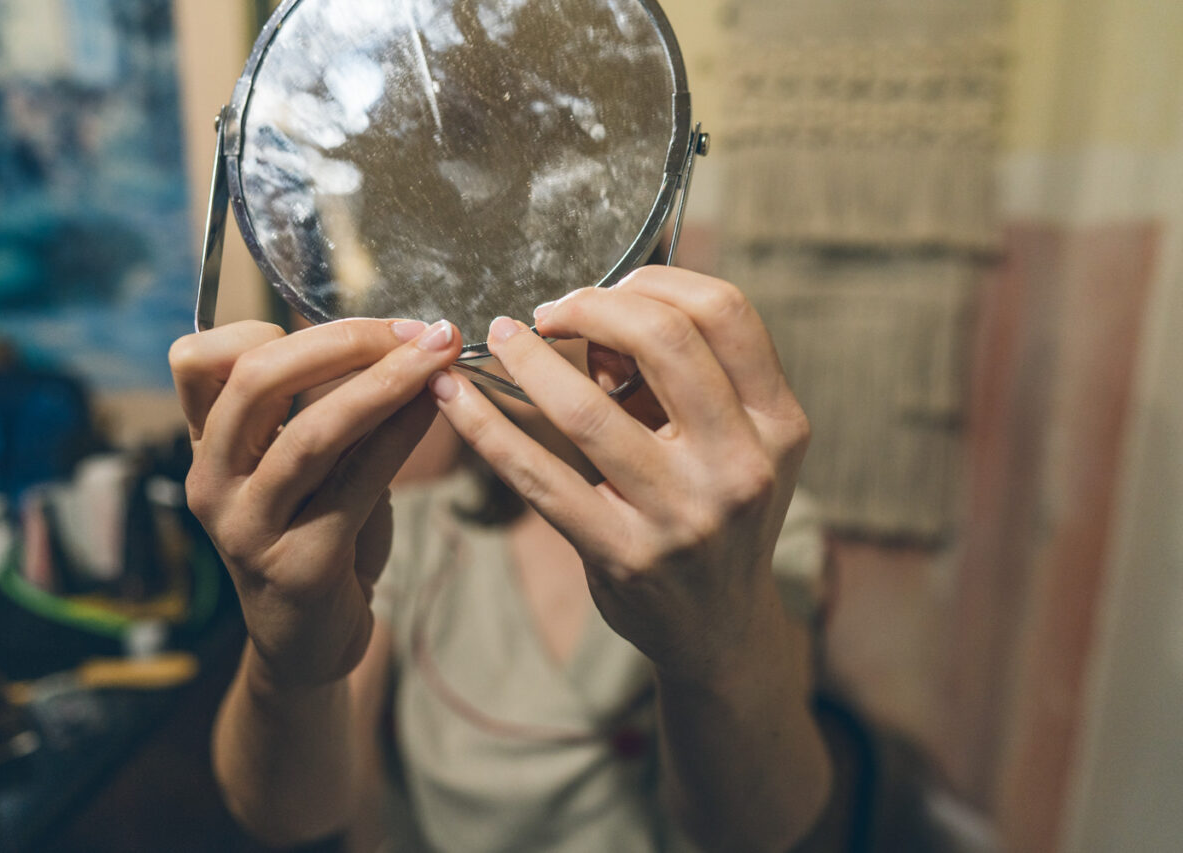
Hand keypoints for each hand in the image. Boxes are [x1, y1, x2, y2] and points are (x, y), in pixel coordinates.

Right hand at [170, 318, 462, 686]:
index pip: (196, 360)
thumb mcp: (302, 465)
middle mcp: (211, 483)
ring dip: (385, 382)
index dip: (264, 326)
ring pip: (311, 433)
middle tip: (413, 329)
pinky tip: (438, 407)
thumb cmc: (314, 536)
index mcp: (206, 447)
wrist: (309, 642)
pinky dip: (403, 434)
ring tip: (440, 353)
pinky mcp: (299, 565)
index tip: (342, 326)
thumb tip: (400, 338)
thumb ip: (320, 408)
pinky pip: (358, 482)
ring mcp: (248, 528)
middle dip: (343, 341)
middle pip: (256, 380)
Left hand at [428, 268, 809, 681]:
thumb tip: (589, 318)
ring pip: (588, 408)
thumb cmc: (715, 508)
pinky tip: (452, 398)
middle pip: (665, 340)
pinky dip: (485, 427)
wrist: (719, 627)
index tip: (608, 286)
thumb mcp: (734, 442)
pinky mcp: (624, 556)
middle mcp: (743, 465)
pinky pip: (538, 475)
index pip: (724, 312)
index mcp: (779, 422)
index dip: (655, 280)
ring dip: (527, 359)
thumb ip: (682, 378)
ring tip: (497, 339)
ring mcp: (684, 515)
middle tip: (549, 310)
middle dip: (593, 305)